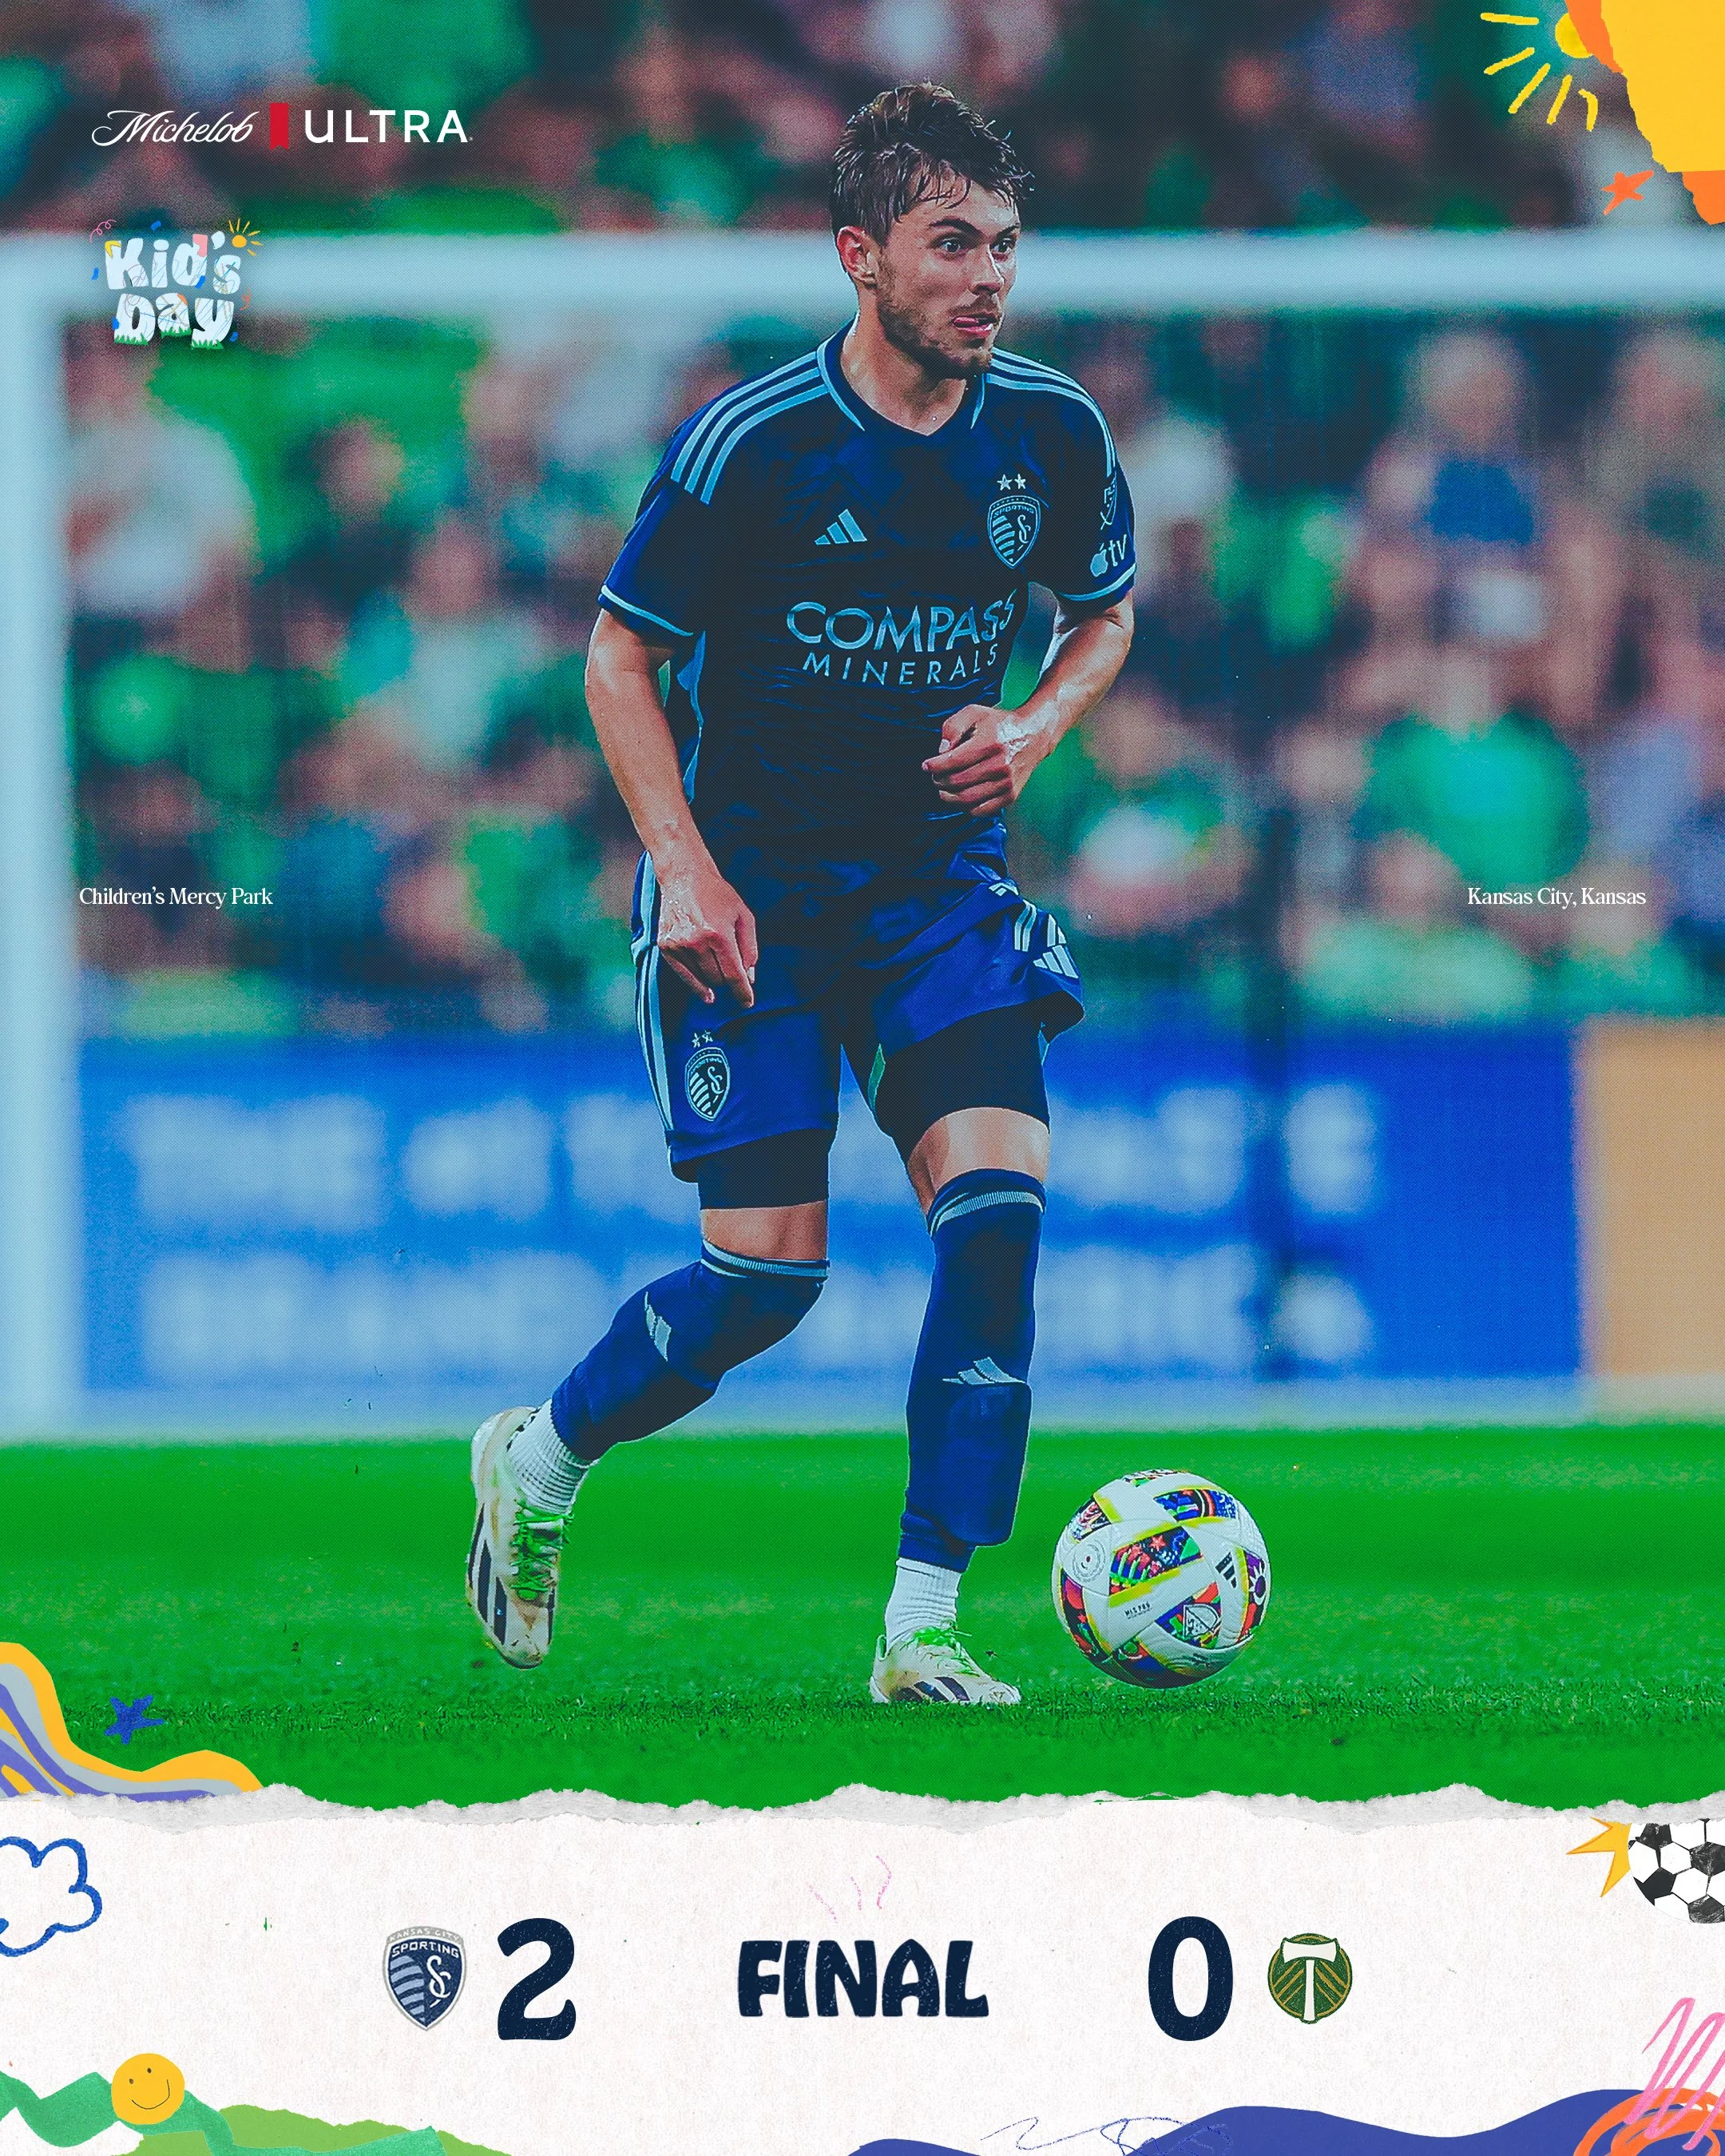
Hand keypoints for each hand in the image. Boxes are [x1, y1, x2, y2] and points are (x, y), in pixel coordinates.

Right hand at [655, 853, 757, 1007]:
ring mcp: (678, 945)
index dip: (742, 992)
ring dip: (713, 976)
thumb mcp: (744, 916)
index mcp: (718, 934)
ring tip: (716, 958)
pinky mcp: (666, 947)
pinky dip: (697, 985)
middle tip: (732, 964)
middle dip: (729, 977)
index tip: (747, 1003)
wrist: (685, 877)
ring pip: (702, 979)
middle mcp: (696, 942)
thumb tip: (748, 977)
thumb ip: (750, 949)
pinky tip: (706, 993)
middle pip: (718, 979)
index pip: (733, 974)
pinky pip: (684, 976)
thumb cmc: (718, 895)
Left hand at [922, 703, 1045, 817]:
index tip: (927, 766)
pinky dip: (965, 807)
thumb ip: (952, 727)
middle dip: (938, 780)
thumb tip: (941, 752)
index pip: (951, 761)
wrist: (1033, 735)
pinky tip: (960, 797)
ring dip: (948, 796)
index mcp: (989, 743)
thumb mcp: (974, 713)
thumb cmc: (999, 724)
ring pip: (966, 799)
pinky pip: (981, 810)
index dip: (933, 766)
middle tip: (935, 776)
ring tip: (943, 788)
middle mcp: (999, 765)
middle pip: (956, 782)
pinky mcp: (1010, 795)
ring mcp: (1006, 783)